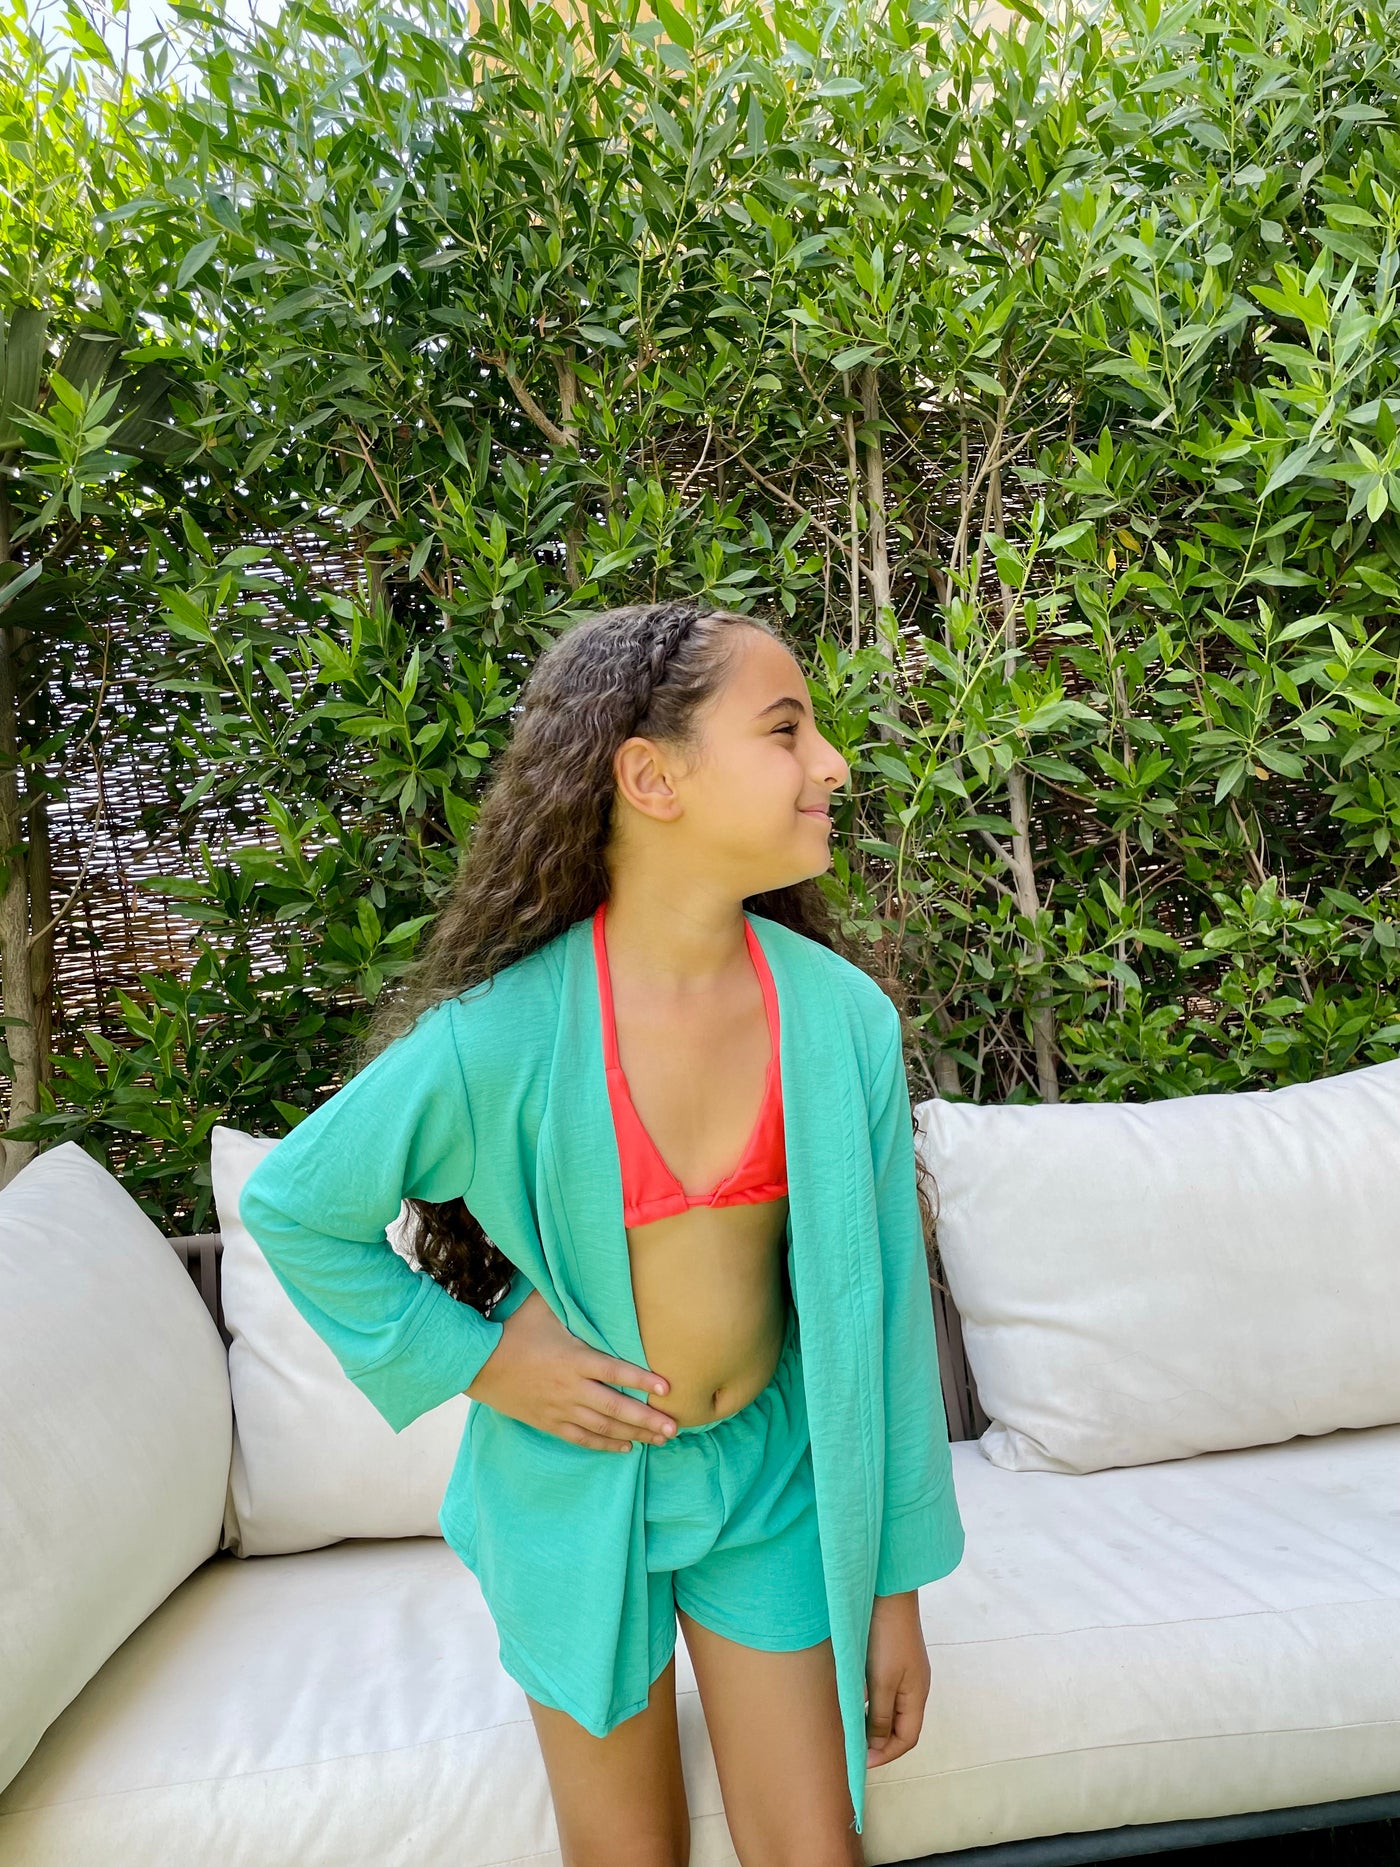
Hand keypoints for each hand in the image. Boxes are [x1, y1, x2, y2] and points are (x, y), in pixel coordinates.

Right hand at [466, 1288, 676, 1452]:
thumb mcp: (542, 1306)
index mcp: (574, 1358)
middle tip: (675, 1427)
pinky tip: (626, 1447)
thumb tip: (590, 1268)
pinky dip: (605, 1444)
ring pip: (603, 1427)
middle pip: (616, 1407)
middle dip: (648, 1419)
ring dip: (634, 1434)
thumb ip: (569, 1294)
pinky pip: (582, 1438)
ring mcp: (560, 1409)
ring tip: (660, 1439)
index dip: (642, 1380)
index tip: (667, 1388)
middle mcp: (571, 1387)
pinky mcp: (549, 1422)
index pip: (616, 1371)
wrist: (478, 1364)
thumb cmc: (514, 1330)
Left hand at [865, 1591, 929, 1767]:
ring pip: (890, 1708)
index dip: (885, 1754)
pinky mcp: (893, 1658)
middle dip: (878, 1741)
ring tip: (849, 1726)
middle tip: (852, 1747)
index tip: (860, 1761)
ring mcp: (905, 1671)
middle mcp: (914, 1686)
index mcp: (917, 1695)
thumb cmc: (886, 1637)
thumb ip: (879, 1716)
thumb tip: (877, 1747)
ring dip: (872, 1721)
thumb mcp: (882, 1681)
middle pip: (900, 1726)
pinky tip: (853, 1698)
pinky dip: (869, 1702)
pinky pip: (884, 1691)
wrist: (887, 1590)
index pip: (907, 1738)